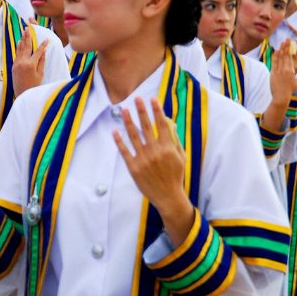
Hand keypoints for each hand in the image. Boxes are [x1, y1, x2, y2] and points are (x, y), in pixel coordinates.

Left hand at [12, 27, 47, 96]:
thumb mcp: (40, 74)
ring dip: (23, 40)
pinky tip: (20, 42)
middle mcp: (23, 62)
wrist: (22, 94)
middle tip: (29, 28)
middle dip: (28, 37)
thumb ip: (41, 61)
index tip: (46, 39)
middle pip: (26, 47)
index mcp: (31, 64)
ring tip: (24, 32)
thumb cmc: (34, 86)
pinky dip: (19, 48)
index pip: (38, 51)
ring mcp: (17, 63)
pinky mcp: (14, 66)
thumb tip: (44, 52)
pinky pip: (17, 54)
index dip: (43, 45)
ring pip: (20, 49)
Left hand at [113, 97, 194, 245]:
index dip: (156, 110)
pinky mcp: (134, 168)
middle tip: (136, 98)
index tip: (151, 99)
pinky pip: (125, 151)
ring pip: (133, 136)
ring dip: (128, 121)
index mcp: (167, 147)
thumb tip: (169, 123)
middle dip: (141, 111)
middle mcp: (155, 151)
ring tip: (124, 110)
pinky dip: (119, 141)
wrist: (168, 197)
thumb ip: (175, 140)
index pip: (161, 124)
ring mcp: (143, 159)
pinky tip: (115, 131)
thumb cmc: (176, 176)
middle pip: (146, 126)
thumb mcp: (181, 157)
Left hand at [270, 39, 296, 104]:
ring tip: (282, 42)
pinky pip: (274, 63)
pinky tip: (276, 50)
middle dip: (286, 46)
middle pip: (285, 55)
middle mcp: (285, 69)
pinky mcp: (273, 73)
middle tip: (287, 38)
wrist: (281, 97)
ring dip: (280, 49)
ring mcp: (278, 71)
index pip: (290, 57)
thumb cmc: (289, 90)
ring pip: (279, 58)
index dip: (290, 49)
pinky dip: (275, 56)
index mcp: (291, 70)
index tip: (290, 43)